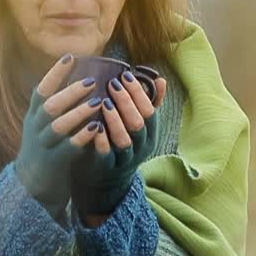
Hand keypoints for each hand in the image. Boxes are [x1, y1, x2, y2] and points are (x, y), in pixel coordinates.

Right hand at [13, 54, 106, 215]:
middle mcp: (36, 127)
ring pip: (58, 126)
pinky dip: (81, 137)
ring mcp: (43, 145)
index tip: (70, 58)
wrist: (32, 183)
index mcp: (34, 115)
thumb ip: (57, 104)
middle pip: (49, 105)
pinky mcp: (54, 161)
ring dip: (78, 113)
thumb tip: (78, 77)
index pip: (42, 90)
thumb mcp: (44, 123)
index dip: (55, 74)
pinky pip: (67, 147)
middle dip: (70, 92)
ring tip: (98, 103)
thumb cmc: (46, 146)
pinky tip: (96, 129)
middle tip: (91, 81)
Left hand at [72, 69, 167, 217]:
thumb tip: (160, 79)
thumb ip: (150, 103)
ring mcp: (125, 159)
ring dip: (115, 120)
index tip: (125, 75)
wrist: (108, 180)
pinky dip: (102, 141)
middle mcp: (141, 147)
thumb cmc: (123, 143)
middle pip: (139, 123)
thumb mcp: (140, 126)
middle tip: (113, 83)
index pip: (150, 111)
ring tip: (104, 102)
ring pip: (125, 140)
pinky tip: (95, 126)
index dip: (139, 93)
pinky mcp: (107, 168)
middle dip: (127, 102)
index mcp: (150, 134)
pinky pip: (107, 155)